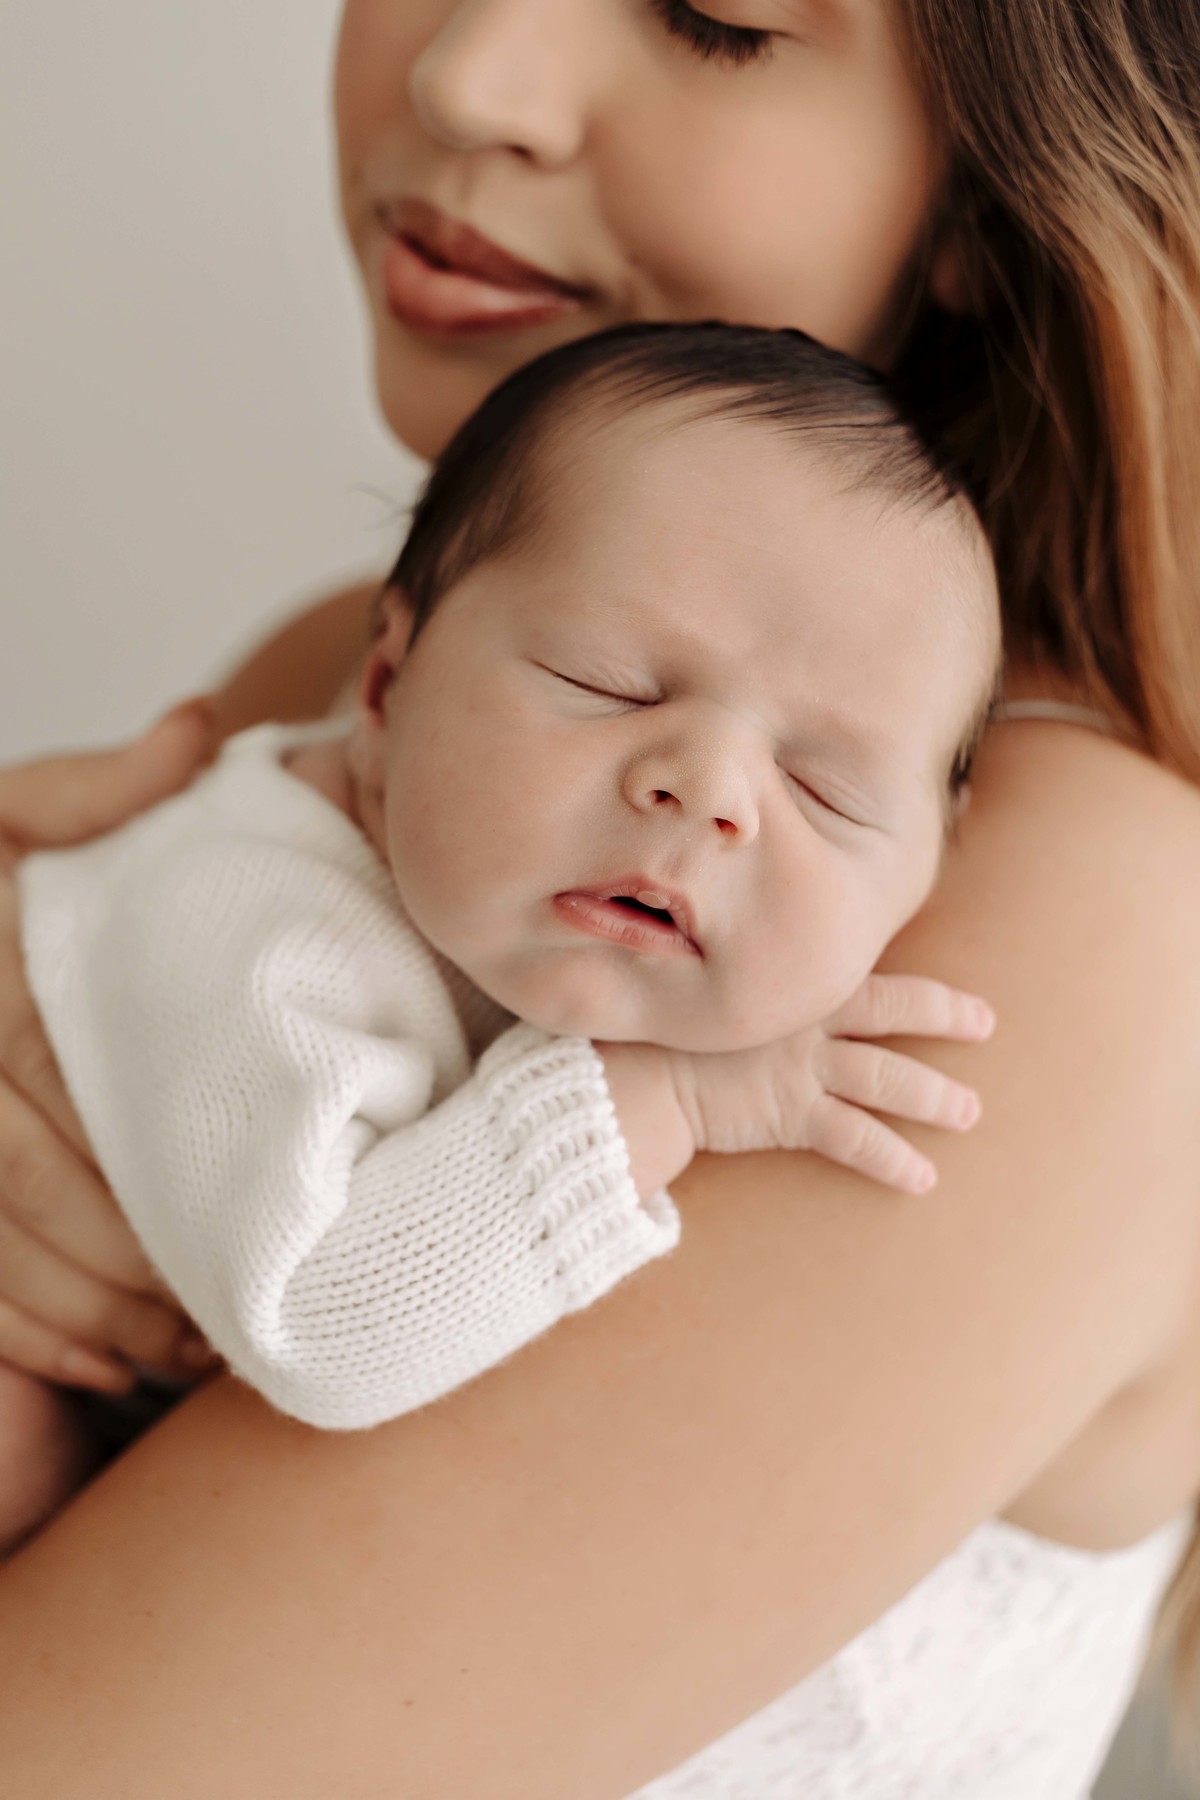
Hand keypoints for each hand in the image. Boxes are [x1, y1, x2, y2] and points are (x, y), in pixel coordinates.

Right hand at [0, 702, 217, 1390]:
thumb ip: (92, 784)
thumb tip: (197, 729)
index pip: (75, 1097)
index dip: (161, 1174)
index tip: (257, 1217)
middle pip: (40, 1198)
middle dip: (143, 1271)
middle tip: (247, 1314)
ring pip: (3, 1260)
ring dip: (99, 1324)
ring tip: (199, 1350)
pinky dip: (32, 1341)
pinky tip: (104, 1365)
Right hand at [666, 974, 994, 1194]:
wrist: (633, 1067)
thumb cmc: (661, 1026)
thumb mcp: (710, 988)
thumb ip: (748, 985)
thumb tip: (762, 980)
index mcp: (795, 986)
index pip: (876, 978)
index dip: (928, 991)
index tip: (970, 1001)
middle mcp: (808, 1020)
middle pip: (894, 1012)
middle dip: (946, 1018)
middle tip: (986, 1026)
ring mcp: (802, 1066)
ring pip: (886, 1077)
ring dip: (932, 1095)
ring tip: (968, 1112)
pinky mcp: (788, 1112)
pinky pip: (854, 1137)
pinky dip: (892, 1158)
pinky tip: (921, 1179)